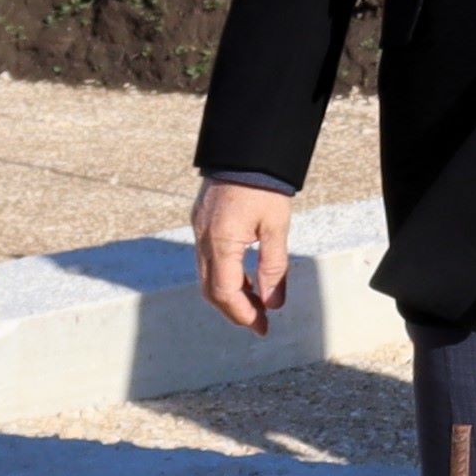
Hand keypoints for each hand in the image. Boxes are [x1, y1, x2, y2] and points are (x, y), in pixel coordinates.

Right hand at [191, 177, 294, 332]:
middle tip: (259, 323)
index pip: (225, 292)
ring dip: (229, 295)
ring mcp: (199, 230)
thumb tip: (272, 303)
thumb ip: (274, 267)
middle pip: (211, 289)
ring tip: (256, 305)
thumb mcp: (276, 227)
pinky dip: (225, 276)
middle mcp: (203, 239)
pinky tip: (246, 281)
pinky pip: (207, 260)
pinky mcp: (201, 223)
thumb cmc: (263, 185)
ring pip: (207, 276)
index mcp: (221, 242)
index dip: (242, 314)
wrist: (246, 149)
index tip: (261, 326)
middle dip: (234, 310)